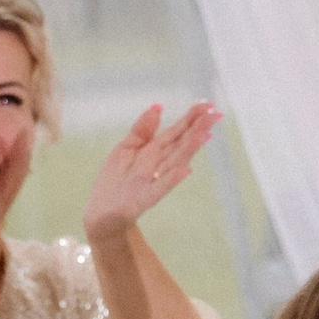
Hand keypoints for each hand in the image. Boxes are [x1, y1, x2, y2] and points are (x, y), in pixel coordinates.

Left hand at [85, 102, 220, 246]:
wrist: (103, 214)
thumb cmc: (116, 179)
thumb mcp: (125, 149)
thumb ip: (142, 130)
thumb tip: (157, 107)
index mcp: (154, 152)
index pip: (176, 132)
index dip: (190, 119)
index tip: (207, 105)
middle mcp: (158, 166)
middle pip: (180, 144)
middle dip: (196, 129)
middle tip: (215, 115)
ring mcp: (153, 181)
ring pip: (174, 162)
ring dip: (190, 149)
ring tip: (205, 134)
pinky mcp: (143, 198)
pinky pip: (160, 188)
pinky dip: (172, 179)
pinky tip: (186, 170)